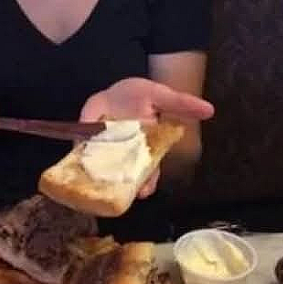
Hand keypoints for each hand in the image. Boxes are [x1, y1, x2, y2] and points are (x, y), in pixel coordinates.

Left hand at [81, 77, 213, 198]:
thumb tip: (209, 109)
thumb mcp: (162, 95)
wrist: (118, 86)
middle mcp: (124, 152)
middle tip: (116, 197)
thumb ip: (182, 103)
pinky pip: (81, 151)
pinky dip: (76, 158)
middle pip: (123, 175)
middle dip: (121, 187)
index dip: (147, 182)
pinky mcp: (85, 137)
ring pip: (101, 168)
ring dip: (96, 178)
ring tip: (92, 190)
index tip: (144, 192)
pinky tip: (72, 166)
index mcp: (144, 146)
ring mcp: (104, 146)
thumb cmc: (141, 95)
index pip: (148, 171)